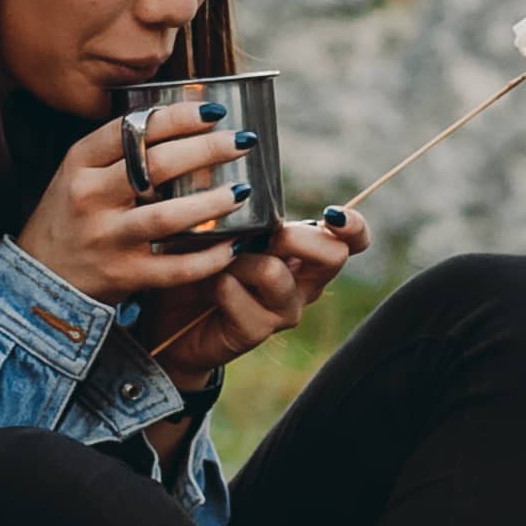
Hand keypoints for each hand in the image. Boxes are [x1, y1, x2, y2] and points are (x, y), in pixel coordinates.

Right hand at [17, 103, 252, 307]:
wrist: (37, 279)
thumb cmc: (70, 216)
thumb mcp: (78, 174)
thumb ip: (118, 151)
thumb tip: (183, 122)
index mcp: (79, 163)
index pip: (132, 129)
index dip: (177, 117)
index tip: (214, 111)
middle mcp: (90, 197)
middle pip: (156, 165)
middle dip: (207, 149)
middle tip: (242, 141)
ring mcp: (106, 238)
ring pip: (168, 216)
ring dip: (211, 202)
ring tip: (242, 191)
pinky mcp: (122, 275)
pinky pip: (174, 267)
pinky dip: (208, 258)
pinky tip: (233, 245)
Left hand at [152, 208, 365, 385]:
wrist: (173, 315)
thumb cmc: (201, 260)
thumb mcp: (225, 228)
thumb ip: (245, 213)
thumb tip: (243, 193)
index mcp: (307, 254)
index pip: (353, 241)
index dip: (353, 226)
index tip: (331, 214)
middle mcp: (305, 283)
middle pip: (333, 255)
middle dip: (294, 236)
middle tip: (258, 235)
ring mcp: (283, 310)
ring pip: (274, 272)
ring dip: (237, 259)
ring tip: (215, 261)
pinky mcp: (255, 331)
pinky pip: (235, 293)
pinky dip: (213, 281)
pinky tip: (203, 285)